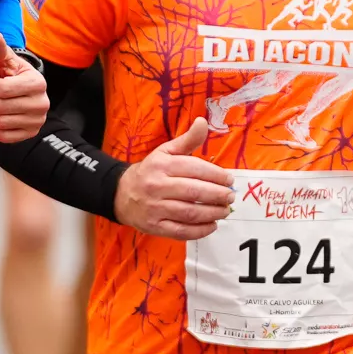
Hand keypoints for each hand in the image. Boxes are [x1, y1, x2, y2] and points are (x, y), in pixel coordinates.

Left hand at [0, 33, 45, 143]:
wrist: (25, 89)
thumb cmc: (14, 73)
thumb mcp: (7, 59)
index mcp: (36, 83)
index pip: (4, 89)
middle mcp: (41, 104)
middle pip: (1, 107)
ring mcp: (36, 121)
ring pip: (1, 122)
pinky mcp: (29, 133)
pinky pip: (5, 136)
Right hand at [116, 117, 231, 240]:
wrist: (121, 194)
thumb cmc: (150, 171)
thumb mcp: (165, 151)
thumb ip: (187, 139)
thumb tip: (203, 122)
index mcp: (162, 165)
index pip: (194, 169)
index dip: (216, 175)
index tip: (229, 180)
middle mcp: (157, 186)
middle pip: (194, 192)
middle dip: (217, 195)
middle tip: (230, 197)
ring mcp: (155, 209)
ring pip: (189, 213)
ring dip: (212, 213)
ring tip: (225, 211)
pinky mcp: (155, 226)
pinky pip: (181, 231)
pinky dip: (200, 230)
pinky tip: (212, 225)